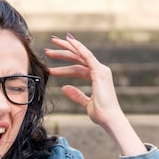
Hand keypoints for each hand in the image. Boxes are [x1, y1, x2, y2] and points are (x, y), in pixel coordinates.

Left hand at [45, 34, 146, 155]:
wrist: (109, 118)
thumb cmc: (101, 113)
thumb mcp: (86, 103)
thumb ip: (76, 95)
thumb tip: (65, 88)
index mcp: (97, 78)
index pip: (78, 67)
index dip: (65, 64)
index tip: (53, 59)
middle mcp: (100, 71)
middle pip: (77, 59)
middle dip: (62, 53)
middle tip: (48, 51)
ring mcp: (100, 70)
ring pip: (79, 56)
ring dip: (64, 51)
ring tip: (49, 50)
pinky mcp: (99, 71)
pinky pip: (87, 56)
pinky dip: (78, 47)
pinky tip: (69, 41)